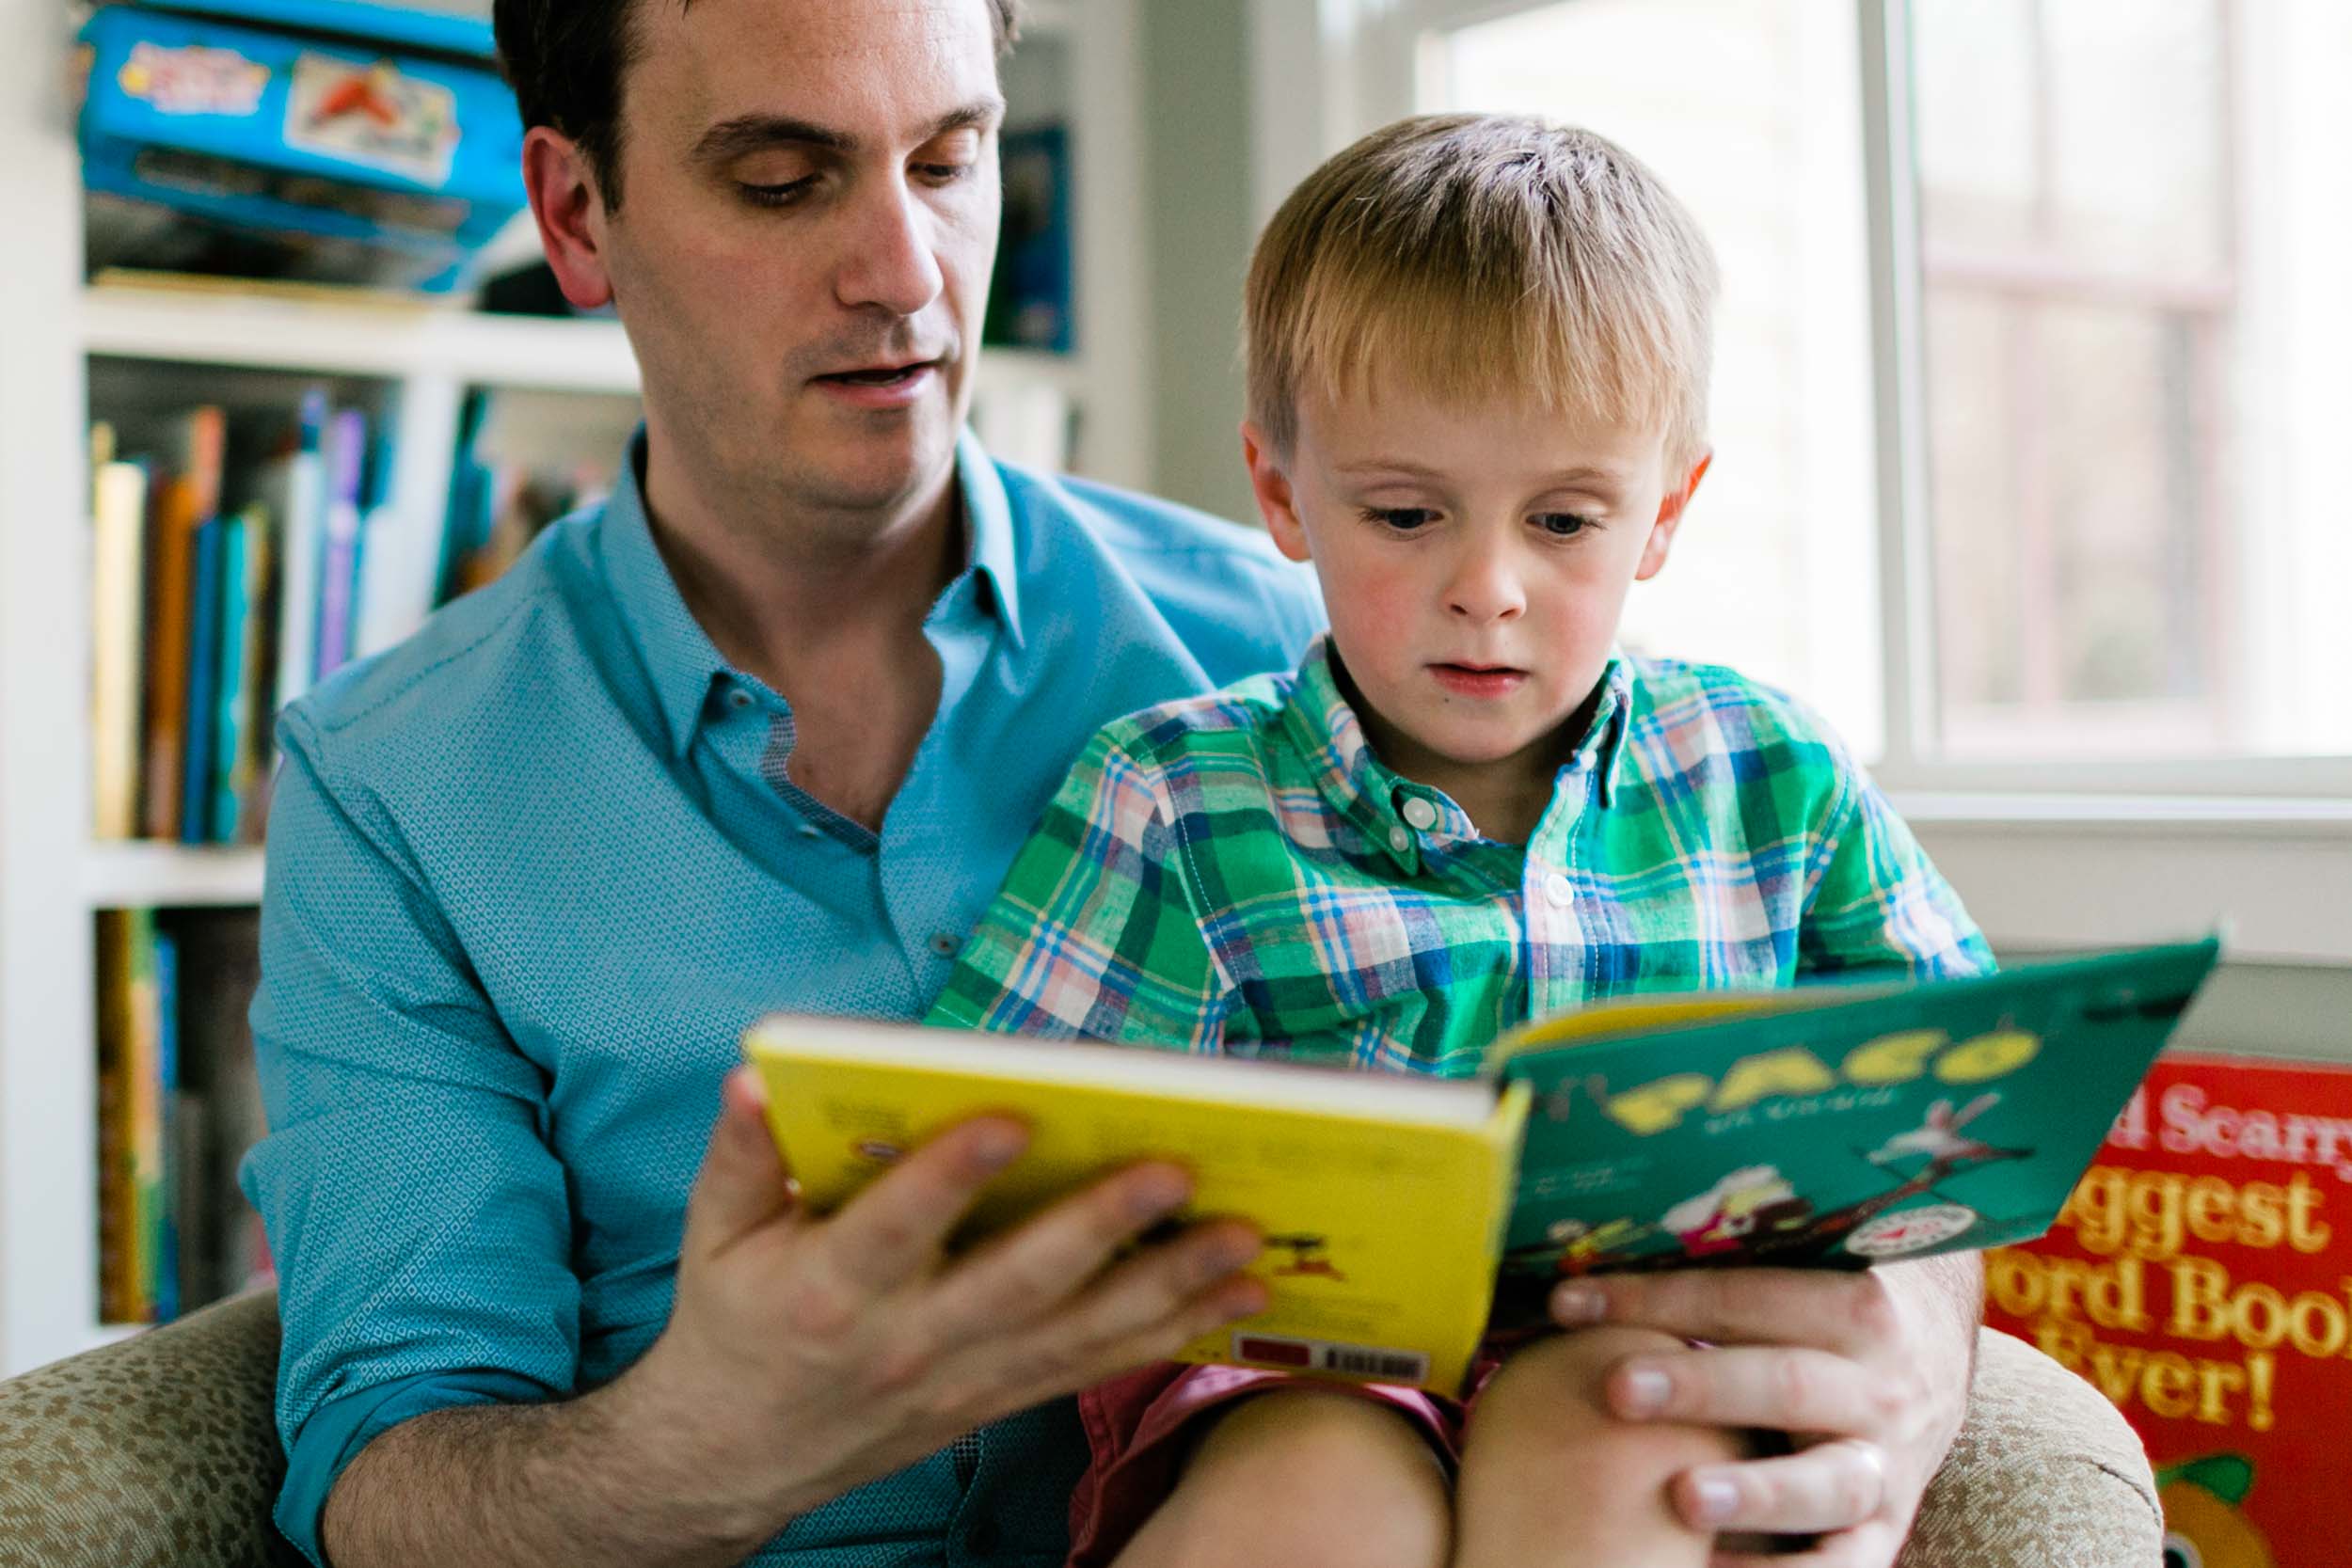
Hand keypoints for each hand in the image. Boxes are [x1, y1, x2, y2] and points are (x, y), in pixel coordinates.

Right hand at [626, 1066, 1268, 1539]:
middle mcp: (908, 1339)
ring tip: (1245, 1238)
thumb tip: (753, 1077)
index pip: (896, 1226)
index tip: (1012, 1116)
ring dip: (1169, 1286)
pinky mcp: (999, 1396)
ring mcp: (963, 1377)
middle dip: (1103, 1227)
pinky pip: (1094, 1366)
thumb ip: (740, 1154)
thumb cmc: (733, 1322)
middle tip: (1176, 1170)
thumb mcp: (712, 1234)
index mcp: (830, 1289)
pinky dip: (1168, 1333)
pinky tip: (1233, 1296)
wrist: (732, 1456)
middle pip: (1018, 1283)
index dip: (951, 1175)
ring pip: (1079, 1332)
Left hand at [1550, 1257, 1979, 1567]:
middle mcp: (1878, 1387)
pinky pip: (1846, 1567)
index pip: (1744, 1298)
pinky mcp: (1885, 1531)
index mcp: (1853, 1306)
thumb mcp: (1803, 1279)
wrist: (1933, 1370)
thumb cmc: (1826, 1314)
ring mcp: (1886, 1466)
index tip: (1569, 1304)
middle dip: (1700, 1388)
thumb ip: (1724, 1272)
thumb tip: (1590, 1250)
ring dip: (1755, 1492)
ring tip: (1684, 1498)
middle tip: (1620, 1389)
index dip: (1654, 1299)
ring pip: (1827, 1483)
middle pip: (1784, 1384)